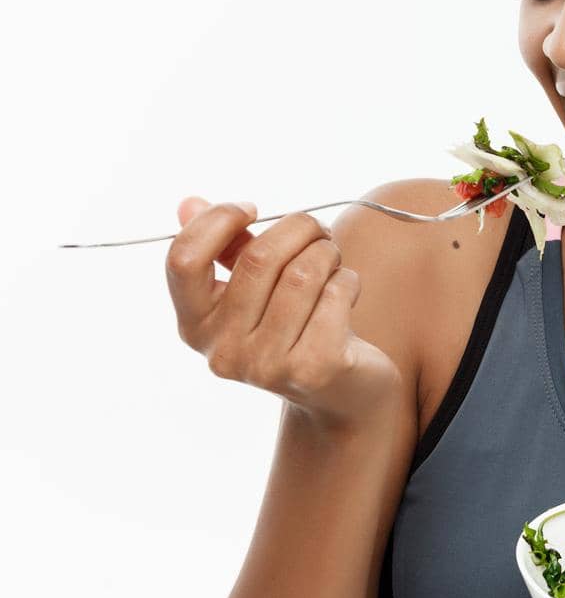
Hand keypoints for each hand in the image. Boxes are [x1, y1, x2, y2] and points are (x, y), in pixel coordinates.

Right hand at [166, 197, 402, 429]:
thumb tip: (189, 202)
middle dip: (297, 228)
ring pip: (303, 274)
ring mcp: (267, 365)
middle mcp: (223, 351)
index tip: (251, 209)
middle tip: (316, 229)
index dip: (217, 221)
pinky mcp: (314, 369)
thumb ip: (225, 250)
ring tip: (332, 258)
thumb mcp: (255, 292)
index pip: (183, 260)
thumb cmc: (296, 329)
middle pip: (258, 259)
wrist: (342, 394)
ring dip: (327, 253)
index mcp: (195, 326)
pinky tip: (346, 291)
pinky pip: (335, 295)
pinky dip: (348, 280)